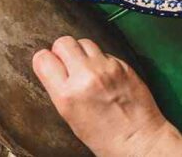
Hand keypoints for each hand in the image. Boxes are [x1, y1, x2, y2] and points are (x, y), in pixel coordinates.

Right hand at [33, 37, 181, 156]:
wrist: (138, 139)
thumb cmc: (104, 137)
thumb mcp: (70, 116)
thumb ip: (60, 89)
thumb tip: (54, 67)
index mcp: (67, 95)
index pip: (43, 58)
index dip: (46, 60)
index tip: (50, 65)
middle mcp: (85, 76)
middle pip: (63, 42)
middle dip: (62, 51)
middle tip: (68, 64)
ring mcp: (106, 68)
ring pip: (84, 42)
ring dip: (82, 52)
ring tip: (86, 67)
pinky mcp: (123, 64)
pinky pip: (104, 52)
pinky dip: (101, 60)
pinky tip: (105, 75)